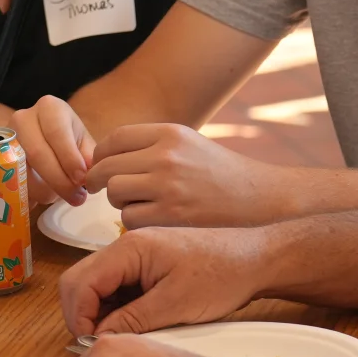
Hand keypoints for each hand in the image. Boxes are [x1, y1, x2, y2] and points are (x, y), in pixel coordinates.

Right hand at [12, 95, 96, 206]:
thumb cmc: (66, 139)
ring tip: (62, 198)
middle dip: (58, 179)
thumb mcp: (81, 141)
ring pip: (21, 169)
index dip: (69, 158)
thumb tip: (91, 174)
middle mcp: (23, 118)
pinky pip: (9, 181)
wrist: (38, 136)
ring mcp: (5, 137)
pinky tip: (44, 198)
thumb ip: (88, 156)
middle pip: (37, 153)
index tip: (81, 179)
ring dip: (44, 190)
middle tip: (76, 197)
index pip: (57, 133)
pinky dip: (29, 193)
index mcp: (49, 108)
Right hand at [61, 225, 269, 337]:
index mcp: (129, 249)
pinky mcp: (146, 267)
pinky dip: (116, 309)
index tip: (91, 345)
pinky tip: (134, 326)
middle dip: (83, 314)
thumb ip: (131, 321)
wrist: (255, 260)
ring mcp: (136, 256)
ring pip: (97, 286)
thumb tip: (97, 338)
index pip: (81, 282)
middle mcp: (126, 247)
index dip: (79, 317)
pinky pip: (117, 289)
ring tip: (121, 337)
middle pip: (81, 281)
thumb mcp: (174, 304)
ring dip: (100, 313)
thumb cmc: (221, 275)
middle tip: (99, 343)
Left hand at [86, 124, 295, 228]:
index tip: (99, 166)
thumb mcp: (189, 143)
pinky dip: (134, 222)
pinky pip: (129, 219)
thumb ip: (151, 145)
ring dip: (119, 202)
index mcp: (170, 133)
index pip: (114, 138)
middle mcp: (167, 156)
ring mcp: (168, 187)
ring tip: (138, 204)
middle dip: (100, 181)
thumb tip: (105, 156)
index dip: (100, 155)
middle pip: (107, 167)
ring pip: (115, 194)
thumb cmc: (219, 173)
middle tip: (106, 190)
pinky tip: (152, 219)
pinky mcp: (170, 217)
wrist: (257, 199)